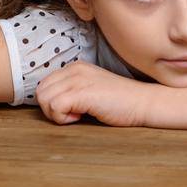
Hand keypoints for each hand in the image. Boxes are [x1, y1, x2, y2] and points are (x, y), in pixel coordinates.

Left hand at [35, 61, 154, 126]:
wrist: (144, 103)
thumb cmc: (121, 102)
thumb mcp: (92, 90)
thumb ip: (74, 91)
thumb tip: (53, 104)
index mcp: (74, 68)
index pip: (45, 84)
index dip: (53, 102)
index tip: (71, 110)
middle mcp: (73, 70)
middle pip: (41, 91)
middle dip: (52, 109)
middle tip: (72, 115)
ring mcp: (77, 80)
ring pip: (44, 99)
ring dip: (57, 114)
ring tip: (77, 116)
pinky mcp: (81, 93)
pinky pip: (54, 106)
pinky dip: (62, 118)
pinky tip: (80, 117)